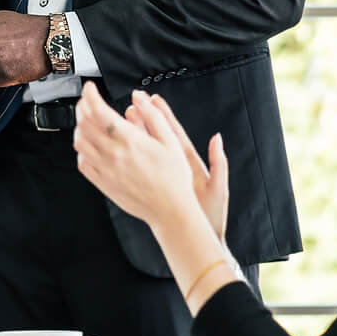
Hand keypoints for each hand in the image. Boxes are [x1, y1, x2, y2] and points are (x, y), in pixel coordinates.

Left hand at [71, 83, 202, 229]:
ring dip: (79, 126)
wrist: (170, 210)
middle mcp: (113, 154)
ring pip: (80, 142)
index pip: (98, 111)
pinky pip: (83, 162)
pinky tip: (90, 145)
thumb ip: (153, 116)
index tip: (90, 88)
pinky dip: (82, 150)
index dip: (89, 95)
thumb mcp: (171, 141)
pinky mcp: (102, 183)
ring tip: (87, 120)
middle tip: (87, 101)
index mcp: (130, 141)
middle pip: (84, 123)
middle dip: (82, 107)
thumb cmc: (174, 178)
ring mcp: (105, 169)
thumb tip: (139, 97)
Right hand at [136, 93, 228, 239]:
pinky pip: (140, 170)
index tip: (153, 99)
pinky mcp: (155, 188)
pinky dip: (129, 158)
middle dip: (145, 120)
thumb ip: (219, 163)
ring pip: (146, 153)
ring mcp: (163, 177)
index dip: (164, 116)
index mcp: (190, 164)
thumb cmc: (211, 216)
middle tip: (131, 104)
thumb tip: (217, 138)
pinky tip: (117, 149)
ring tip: (122, 120)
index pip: (174, 135)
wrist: (200, 236)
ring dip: (135, 135)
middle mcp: (175, 168)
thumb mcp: (218, 189)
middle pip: (157, 139)